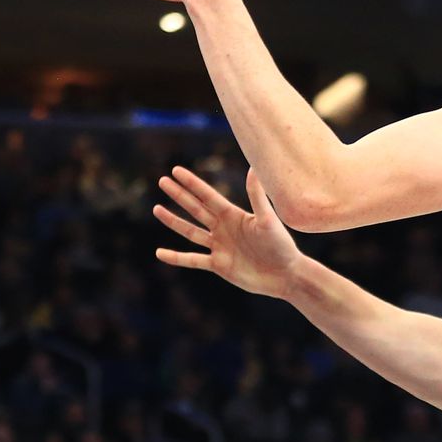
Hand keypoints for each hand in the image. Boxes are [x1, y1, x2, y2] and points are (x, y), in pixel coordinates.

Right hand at [153, 165, 303, 299]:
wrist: (285, 274)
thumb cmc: (281, 244)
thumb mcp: (268, 218)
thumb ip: (257, 195)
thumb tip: (254, 167)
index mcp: (233, 215)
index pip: (208, 196)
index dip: (192, 183)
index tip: (176, 170)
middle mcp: (224, 228)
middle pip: (196, 209)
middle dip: (179, 195)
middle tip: (162, 181)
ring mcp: (219, 246)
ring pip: (191, 231)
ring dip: (174, 221)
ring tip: (156, 208)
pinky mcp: (218, 265)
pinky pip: (192, 260)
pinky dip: (176, 258)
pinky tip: (159, 253)